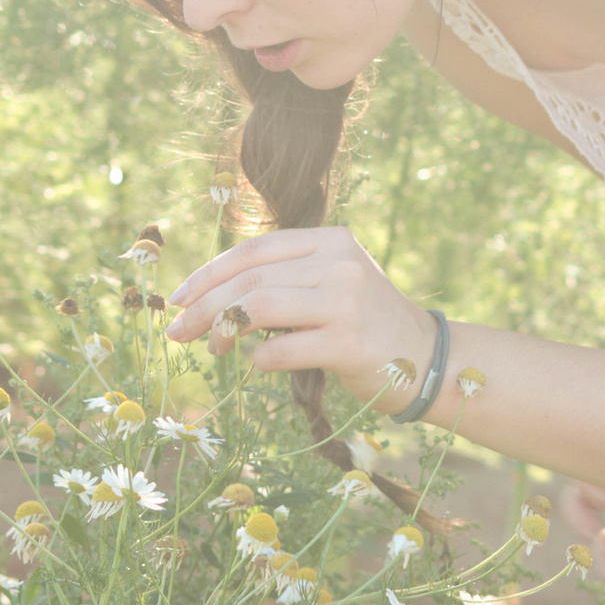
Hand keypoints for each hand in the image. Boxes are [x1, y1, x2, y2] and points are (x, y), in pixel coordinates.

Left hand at [163, 226, 436, 414]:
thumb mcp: (332, 282)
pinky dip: (257, 359)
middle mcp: (339, 263)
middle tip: (176, 331)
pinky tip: (256, 364)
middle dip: (203, 305)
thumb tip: (209, 295)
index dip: (208, 273)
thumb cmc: (367, 323)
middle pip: (250, 278)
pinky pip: (281, 349)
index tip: (177, 298)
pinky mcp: (349, 343)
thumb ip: (286, 277)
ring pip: (259, 307)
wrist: (428, 358)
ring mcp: (347, 301)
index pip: (255, 249)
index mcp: (331, 240)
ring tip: (210, 347)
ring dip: (221, 329)